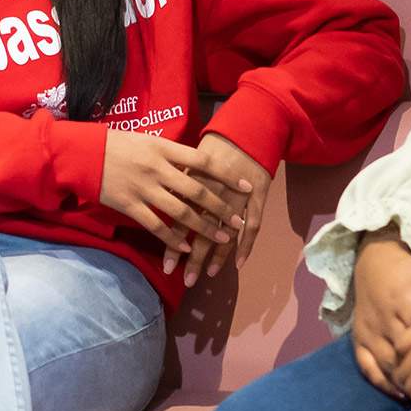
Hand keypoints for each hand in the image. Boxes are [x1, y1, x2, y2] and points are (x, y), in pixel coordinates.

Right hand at [100, 130, 252, 255]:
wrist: (83, 153)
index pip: (203, 161)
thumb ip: (170, 152)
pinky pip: (156, 226)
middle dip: (221, 208)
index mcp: (164, 148)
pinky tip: (187, 248)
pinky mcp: (129, 206)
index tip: (246, 185)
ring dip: (204, 228)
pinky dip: (174, 239)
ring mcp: (144, 189)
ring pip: (181, 212)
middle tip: (239, 221)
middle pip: (197, 191)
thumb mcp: (147, 140)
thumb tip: (195, 163)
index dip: (227, 175)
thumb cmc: (116, 144)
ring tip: (221, 238)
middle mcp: (158, 169)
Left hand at [178, 134, 272, 286]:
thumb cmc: (214, 146)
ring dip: (217, 256)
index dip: (173, 244)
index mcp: (193, 183)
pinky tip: (239, 264)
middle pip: (201, 231)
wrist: (247, 130)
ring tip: (208, 275)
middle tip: (187, 280)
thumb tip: (154, 202)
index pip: (179, 220)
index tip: (166, 266)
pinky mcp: (257, 198)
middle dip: (194, 258)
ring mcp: (237, 197)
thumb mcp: (188, 161)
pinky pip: (252, 226)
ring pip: (226, 232)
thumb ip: (175, 184)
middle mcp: (213, 193)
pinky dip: (246, 246)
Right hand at [350, 228, 410, 399]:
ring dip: (406, 382)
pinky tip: (400, 394)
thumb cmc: (409, 275)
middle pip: (404, 354)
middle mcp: (383, 320)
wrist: (373, 263)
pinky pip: (366, 367)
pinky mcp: (357, 340)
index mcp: (403, 302)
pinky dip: (382, 384)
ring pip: (387, 364)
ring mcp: (368, 332)